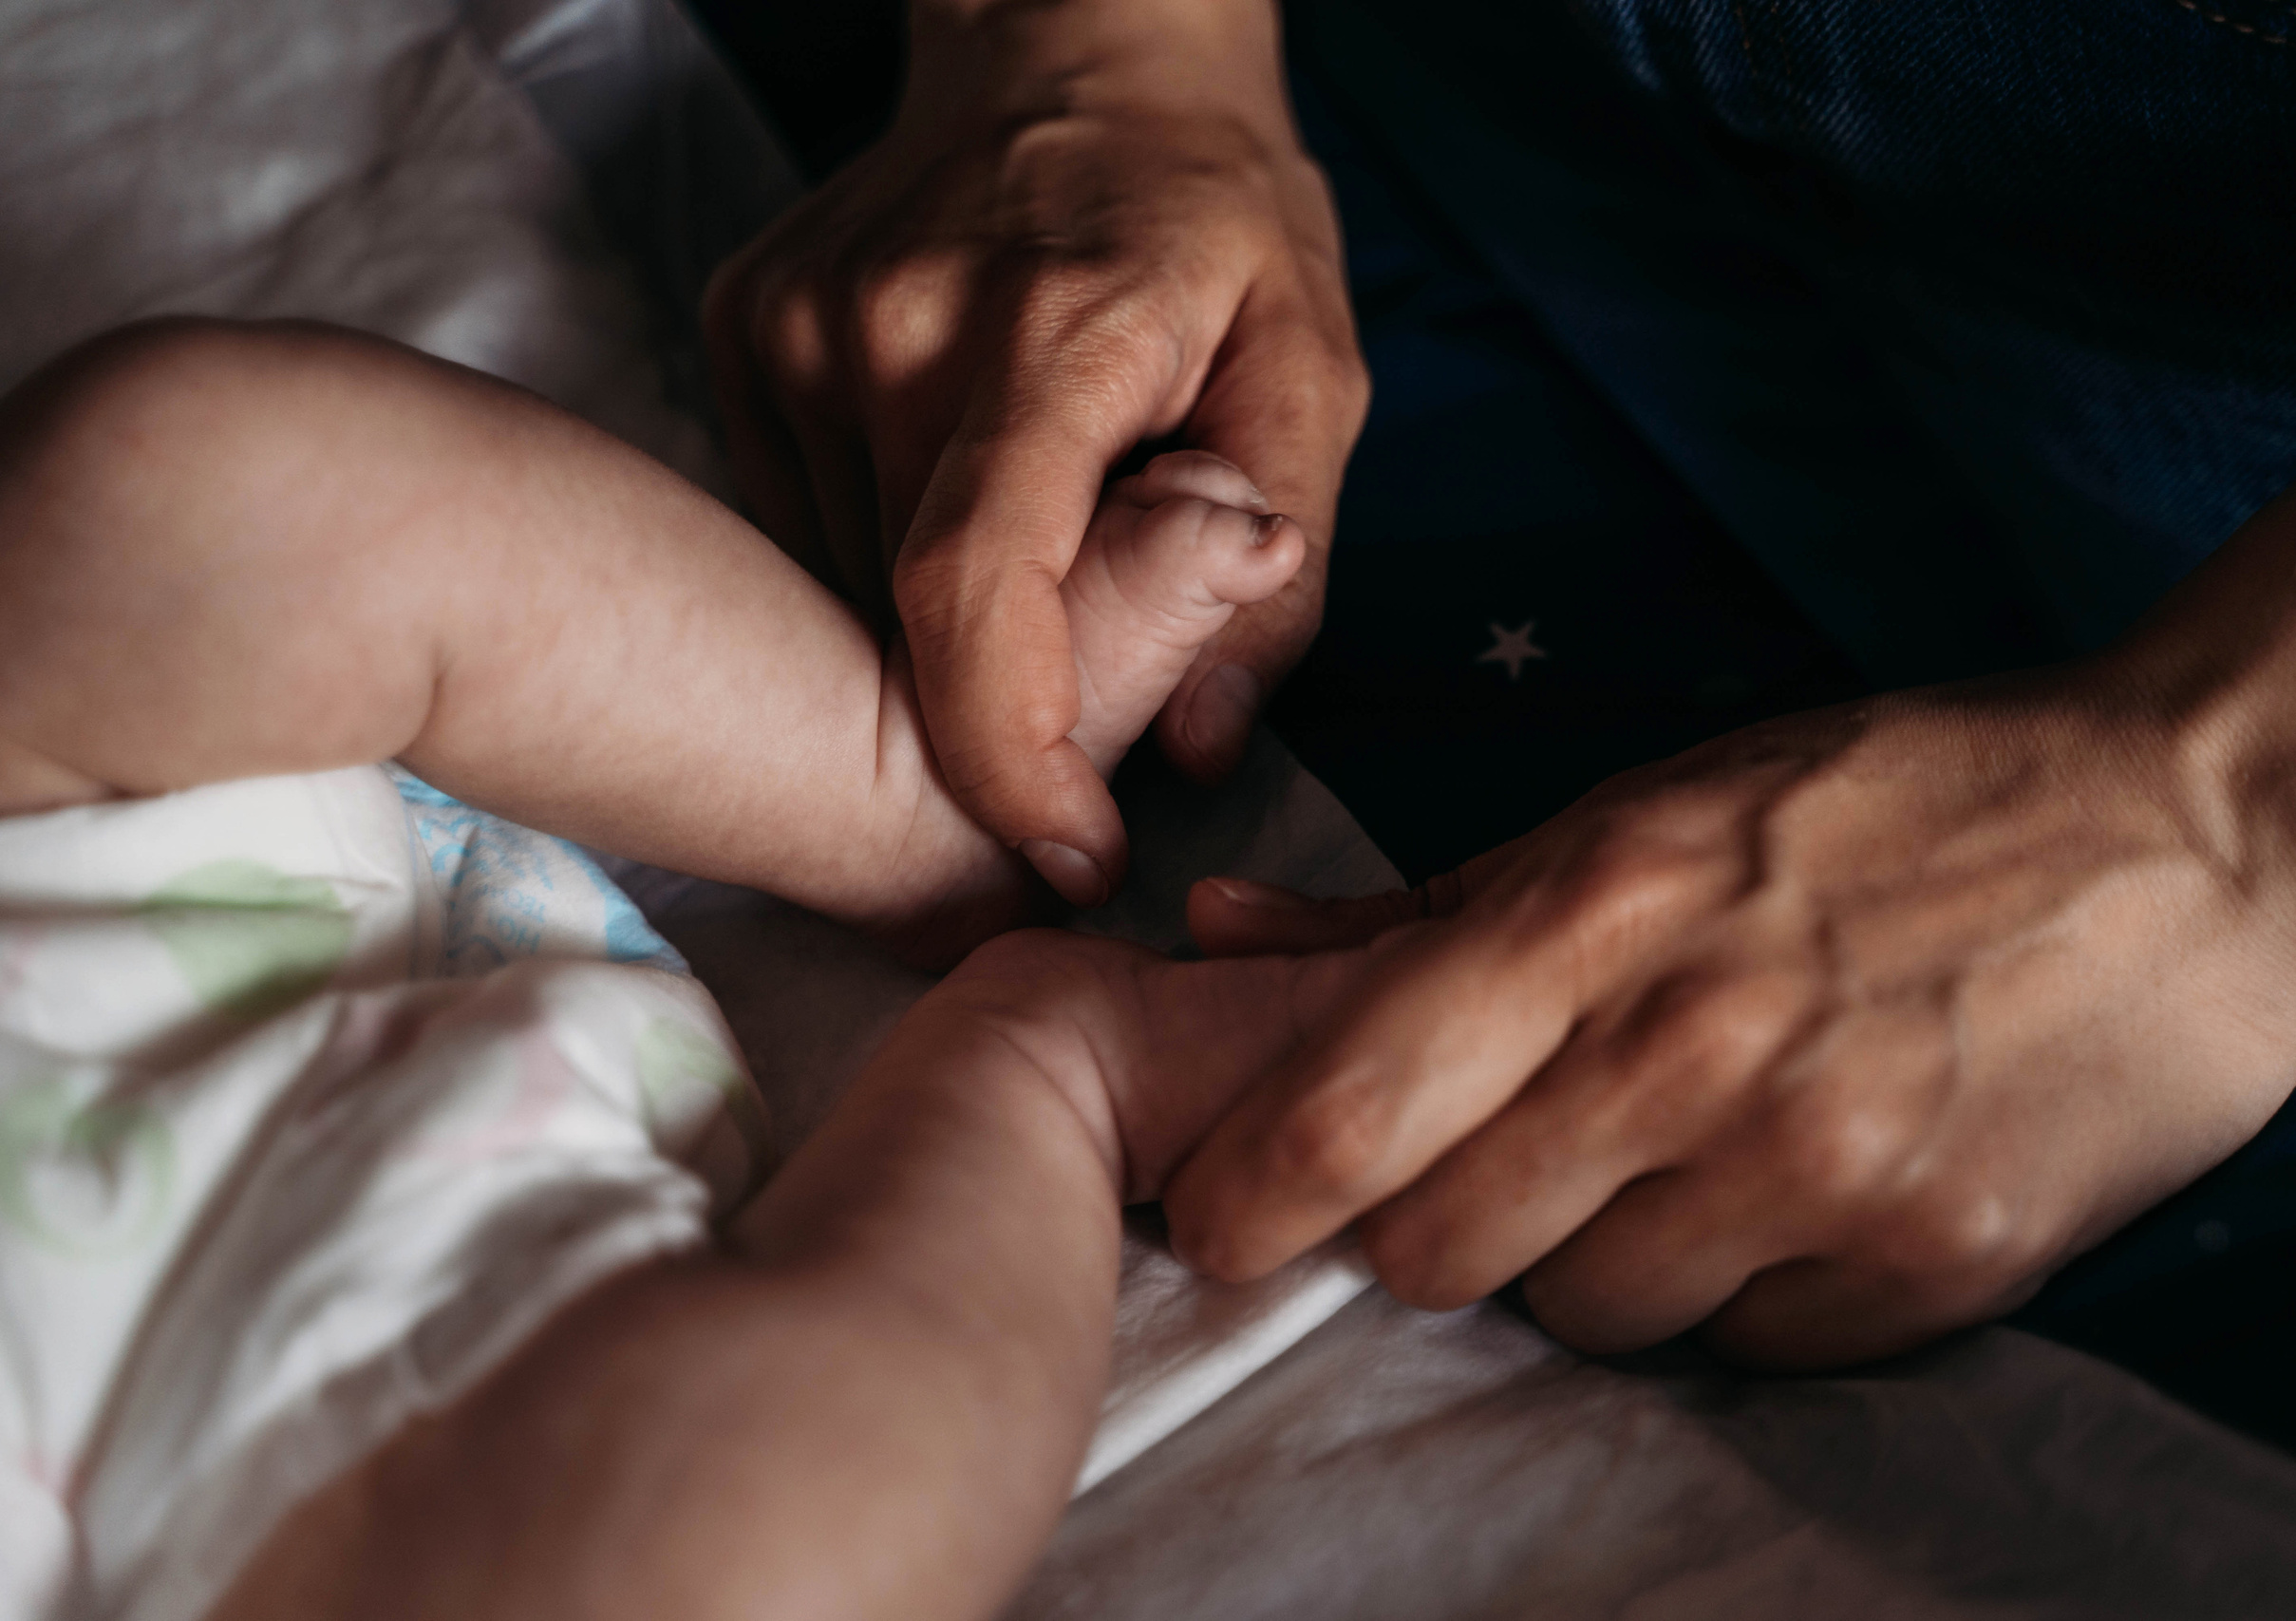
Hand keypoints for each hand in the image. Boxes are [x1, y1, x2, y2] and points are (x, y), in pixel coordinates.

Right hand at [701, 0, 1366, 904]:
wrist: (1071, 41)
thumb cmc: (1214, 215)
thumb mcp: (1312, 369)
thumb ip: (1277, 565)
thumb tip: (1203, 747)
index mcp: (1052, 333)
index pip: (976, 584)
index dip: (1008, 757)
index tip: (1070, 853)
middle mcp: (892, 326)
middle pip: (914, 611)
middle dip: (1005, 699)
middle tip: (1096, 681)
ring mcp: (798, 323)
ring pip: (850, 580)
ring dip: (939, 626)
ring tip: (1035, 544)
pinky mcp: (746, 325)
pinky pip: (802, 518)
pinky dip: (880, 557)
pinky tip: (952, 483)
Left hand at [1163, 672, 2295, 1367]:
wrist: (2182, 837)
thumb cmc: (1876, 805)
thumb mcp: (1640, 807)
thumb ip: (1413, 906)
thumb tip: (1214, 940)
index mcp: (1604, 909)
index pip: (1356, 1102)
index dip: (1251, 1189)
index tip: (1216, 1220)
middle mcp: (1699, 1050)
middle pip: (1442, 1248)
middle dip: (1430, 1227)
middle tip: (1492, 1164)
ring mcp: (1822, 1166)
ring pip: (1587, 1313)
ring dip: (1591, 1260)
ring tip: (1675, 1158)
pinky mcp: (1933, 1263)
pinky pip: (1745, 1347)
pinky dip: (1736, 1291)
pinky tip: (1793, 1191)